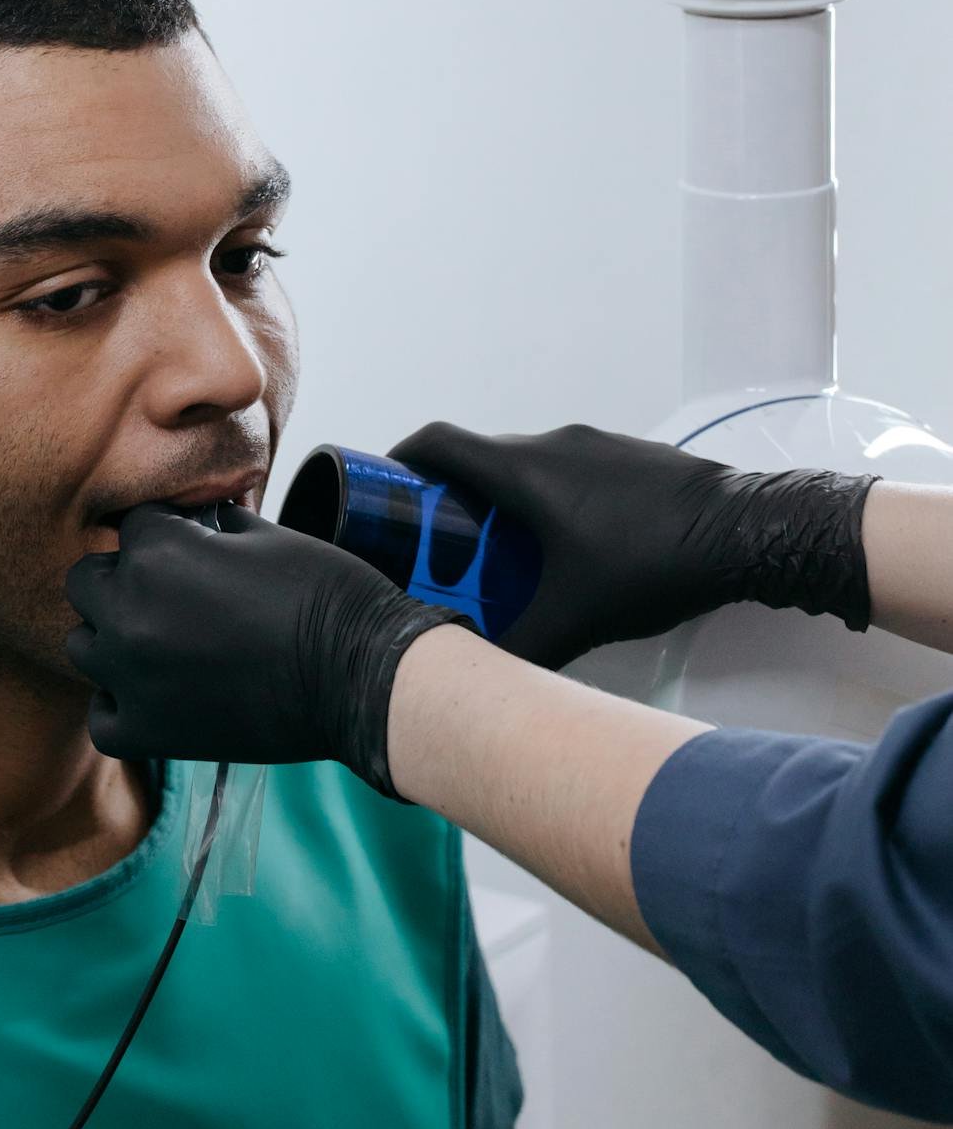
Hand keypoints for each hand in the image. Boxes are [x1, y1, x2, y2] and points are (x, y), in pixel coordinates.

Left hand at [65, 503, 469, 794]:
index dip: (165, 533)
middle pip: (87, 582)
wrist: (361, 676)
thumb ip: (213, 527)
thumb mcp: (266, 535)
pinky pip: (101, 716)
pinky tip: (155, 693)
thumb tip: (199, 524)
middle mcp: (129, 609)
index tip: (193, 548)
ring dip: (114, 639)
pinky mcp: (148, 731)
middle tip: (170, 593)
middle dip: (123, 579)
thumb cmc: (325, 595)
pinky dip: (121, 705)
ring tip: (160, 643)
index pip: (132, 525)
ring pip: (82, 645)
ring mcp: (131, 674)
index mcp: (157, 550)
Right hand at [389, 421, 876, 671]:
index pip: (438, 443)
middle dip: (450, 494)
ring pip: (528, 464)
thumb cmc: (652, 566)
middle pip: (479, 457)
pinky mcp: (631, 456)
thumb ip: (522, 651)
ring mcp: (596, 445)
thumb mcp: (579, 618)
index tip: (381, 488)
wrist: (748, 530)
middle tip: (437, 541)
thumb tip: (478, 685)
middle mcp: (552, 445)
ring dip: (504, 498)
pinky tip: (569, 546)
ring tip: (501, 551)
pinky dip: (549, 497)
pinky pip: (569, 469)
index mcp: (524, 471)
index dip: (399, 459)